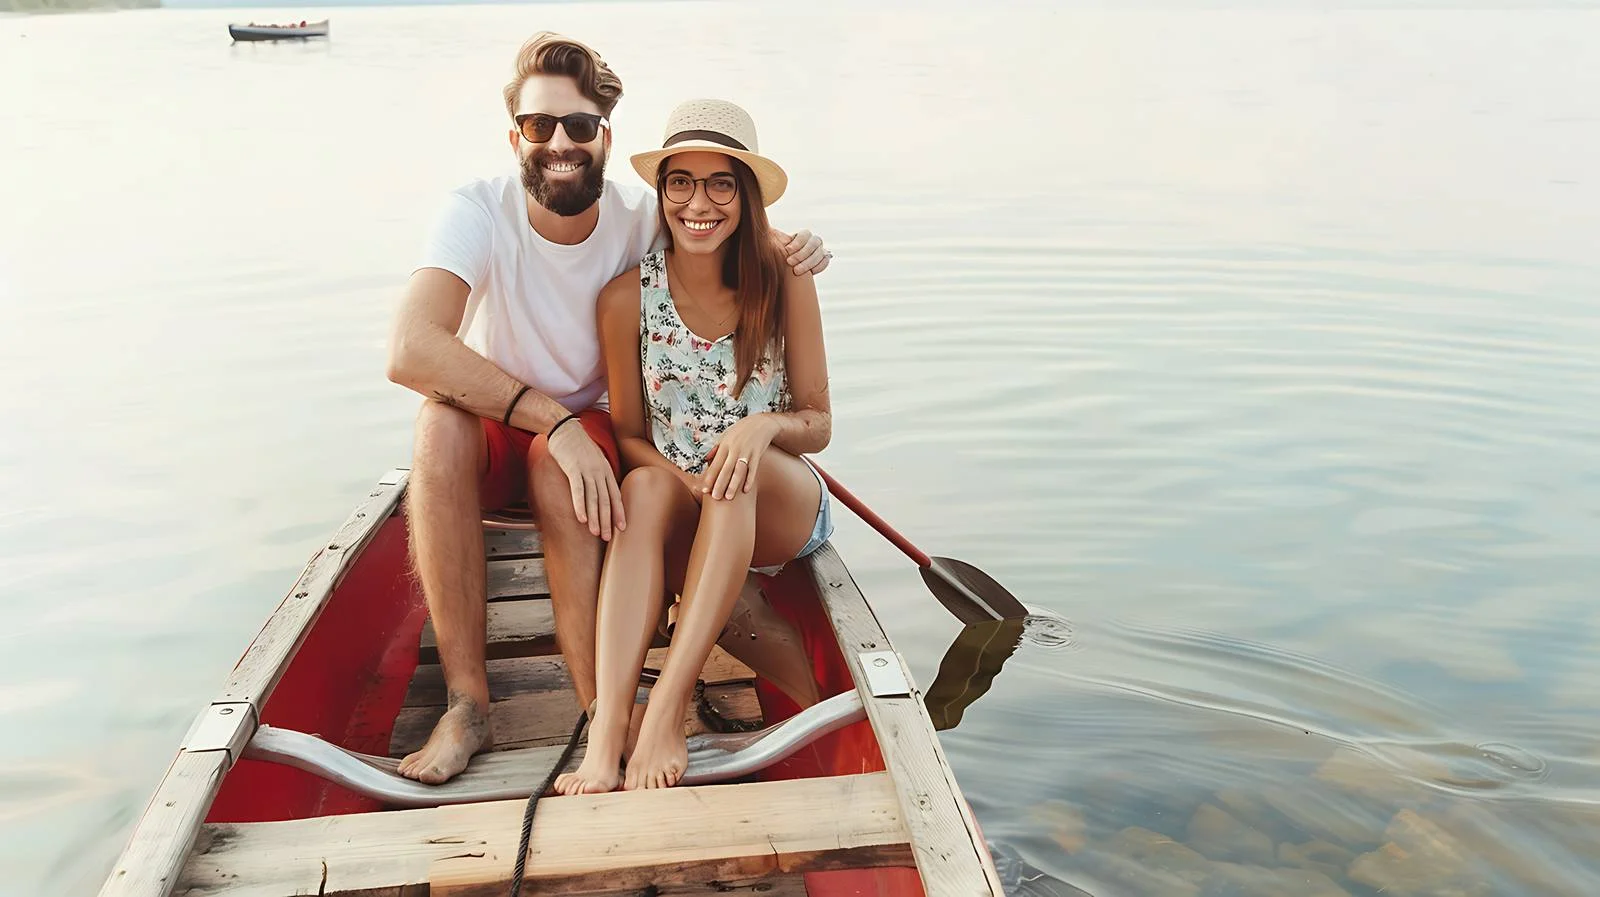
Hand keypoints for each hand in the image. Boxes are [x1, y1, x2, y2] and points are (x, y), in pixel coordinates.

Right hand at [546, 420, 625, 539]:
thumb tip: (600, 491)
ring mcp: (587, 470)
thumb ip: (598, 475)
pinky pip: (578, 490)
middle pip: (606, 500)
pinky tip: (582, 519)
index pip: (615, 495)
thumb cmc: (577, 445)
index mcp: (606, 470)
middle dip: (608, 521)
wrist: (565, 428)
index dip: (619, 512)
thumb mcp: (594, 460)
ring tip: (597, 533)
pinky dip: (580, 506)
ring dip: (596, 517)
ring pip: (594, 498)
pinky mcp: (573, 468)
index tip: (622, 528)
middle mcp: (600, 471)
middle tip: (609, 538)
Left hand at [701, 416, 777, 500]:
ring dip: (733, 485)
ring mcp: (747, 452)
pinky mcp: (757, 454)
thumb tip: (705, 460)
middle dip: (719, 484)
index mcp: (725, 445)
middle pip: (726, 470)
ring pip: (739, 471)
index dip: (709, 477)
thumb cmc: (741, 430)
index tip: (705, 489)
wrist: (761, 423)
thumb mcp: (726, 436)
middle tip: (715, 498)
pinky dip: (749, 480)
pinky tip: (745, 490)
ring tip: (728, 497)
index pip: (715, 464)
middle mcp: (735, 449)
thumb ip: (716, 448)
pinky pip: (753, 470)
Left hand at [771, 227, 830, 275]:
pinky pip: (825, 262)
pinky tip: (809, 273)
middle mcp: (814, 241)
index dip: (797, 242)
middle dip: (802, 254)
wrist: (788, 267)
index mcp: (804, 235)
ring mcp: (820, 251)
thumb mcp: (775, 242)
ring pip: (820, 254)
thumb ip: (771, 235)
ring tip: (796, 271)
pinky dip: (818, 267)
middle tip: (790, 262)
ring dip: (809, 263)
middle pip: (814, 244)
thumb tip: (762, 226)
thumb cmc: (780, 253)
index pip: (805, 234)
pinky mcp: (823, 261)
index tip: (787, 250)